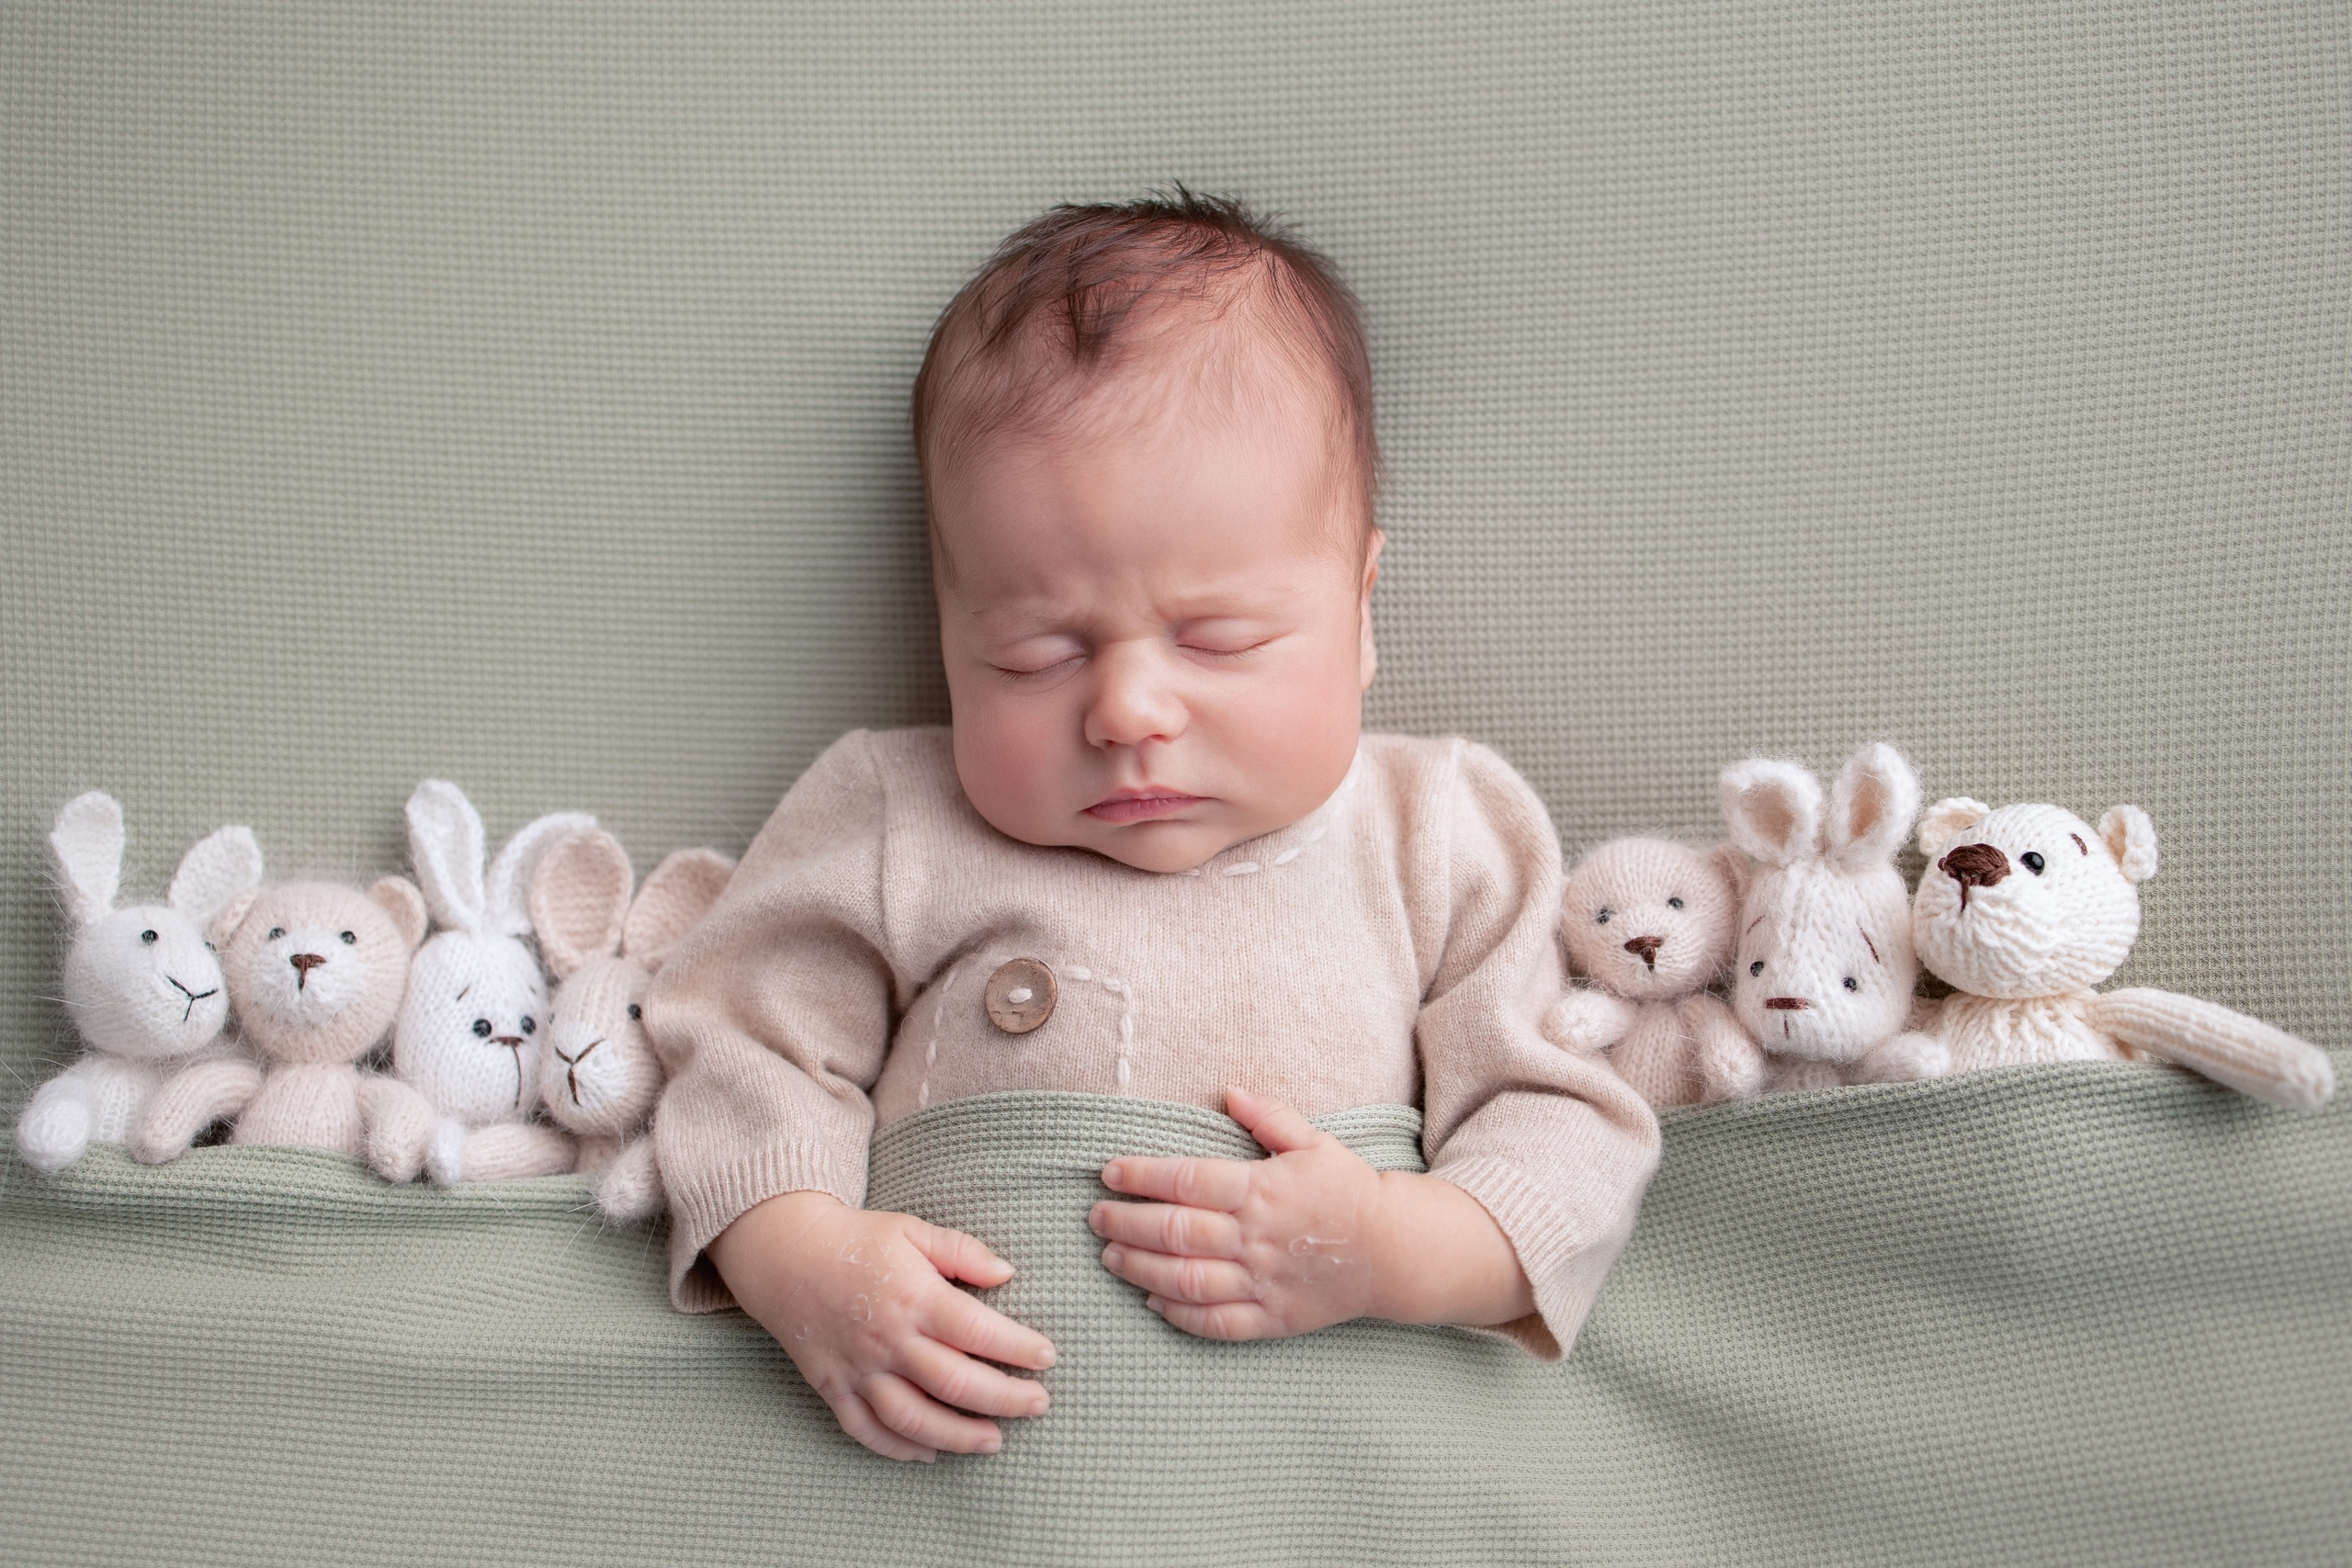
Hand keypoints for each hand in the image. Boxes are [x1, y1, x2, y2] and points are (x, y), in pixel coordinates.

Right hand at [708, 1190, 1055, 1463]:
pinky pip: (866, 1430)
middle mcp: (889, 1340)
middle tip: (1038, 1404)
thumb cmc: (857, 1240)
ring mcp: (859, 1369)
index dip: (1017, 1347)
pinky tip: (929, 1455)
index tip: (1047, 1357)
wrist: (785, 1255)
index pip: (977, 1331)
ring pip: (913, 1418)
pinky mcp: (834, 1387)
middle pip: (954, 1382)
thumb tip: (1007, 1273)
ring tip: (994, 1441)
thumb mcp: (912, 1230)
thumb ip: (961, 1251)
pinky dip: (898, 1450)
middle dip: (1004, 1399)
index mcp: (915, 1298)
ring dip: (957, 1436)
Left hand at [1091, 1088, 1534, 1339]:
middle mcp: (1256, 1237)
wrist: (1395, 1252)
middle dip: (1126, 1222)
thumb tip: (1227, 1093)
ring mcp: (1263, 1282)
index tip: (1109, 1172)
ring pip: (1186, 1280)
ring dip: (1140, 1269)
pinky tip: (1153, 1302)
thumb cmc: (1348, 1190)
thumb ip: (1269, 1117)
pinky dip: (1179, 1315)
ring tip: (1110, 1255)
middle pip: (1175, 1231)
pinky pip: (1216, 1322)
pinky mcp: (1272, 1319)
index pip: (1187, 1181)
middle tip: (1095, 1215)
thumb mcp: (1314, 1142)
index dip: (1141, 1176)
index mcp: (1262, 1189)